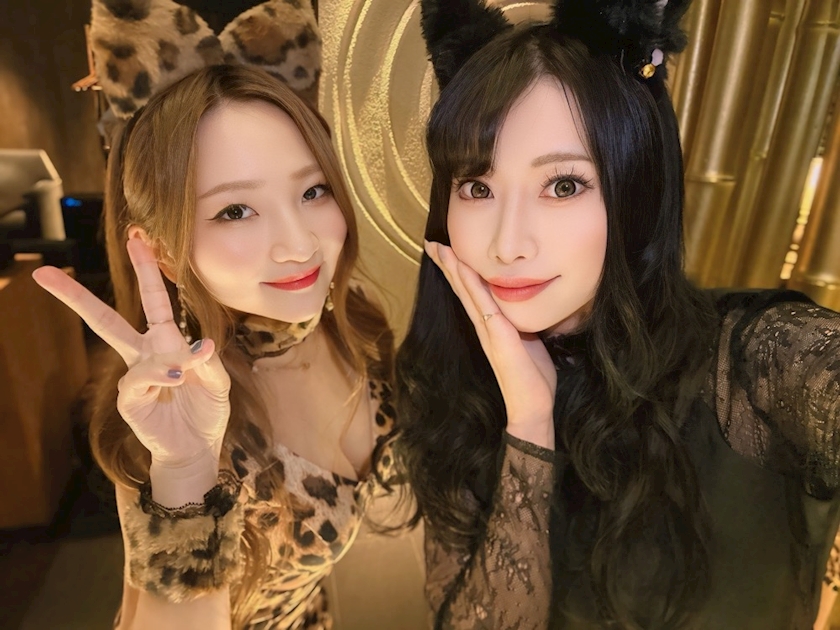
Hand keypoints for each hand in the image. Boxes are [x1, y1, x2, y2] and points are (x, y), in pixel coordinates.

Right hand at [32, 237, 231, 468]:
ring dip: (159, 360)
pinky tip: (176, 382)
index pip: (154, 300)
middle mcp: (144, 354)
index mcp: (167, 341)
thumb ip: (210, 362)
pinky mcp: (129, 400)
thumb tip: (199, 345)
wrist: (197, 449)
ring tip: (183, 376)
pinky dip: (157, 378)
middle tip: (46, 273)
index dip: (147, 270)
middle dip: (76, 296)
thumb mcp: (218, 381)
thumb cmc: (205, 411)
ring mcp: (134, 376)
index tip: (137, 240)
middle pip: (105, 319)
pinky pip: (136, 380)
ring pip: (123, 349)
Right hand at [425, 241, 555, 448]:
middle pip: (462, 289)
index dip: (457, 272)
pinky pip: (483, 306)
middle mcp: (485, 326)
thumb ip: (520, 324)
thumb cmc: (533, 376)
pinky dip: (472, 286)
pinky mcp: (499, 338)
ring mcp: (489, 332)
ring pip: (468, 293)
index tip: (445, 251)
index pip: (470, 293)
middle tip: (431, 243)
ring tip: (441, 250)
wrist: (533, 406)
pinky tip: (464, 270)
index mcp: (491, 326)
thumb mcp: (528, 340)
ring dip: (454, 270)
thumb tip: (524, 307)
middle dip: (448, 264)